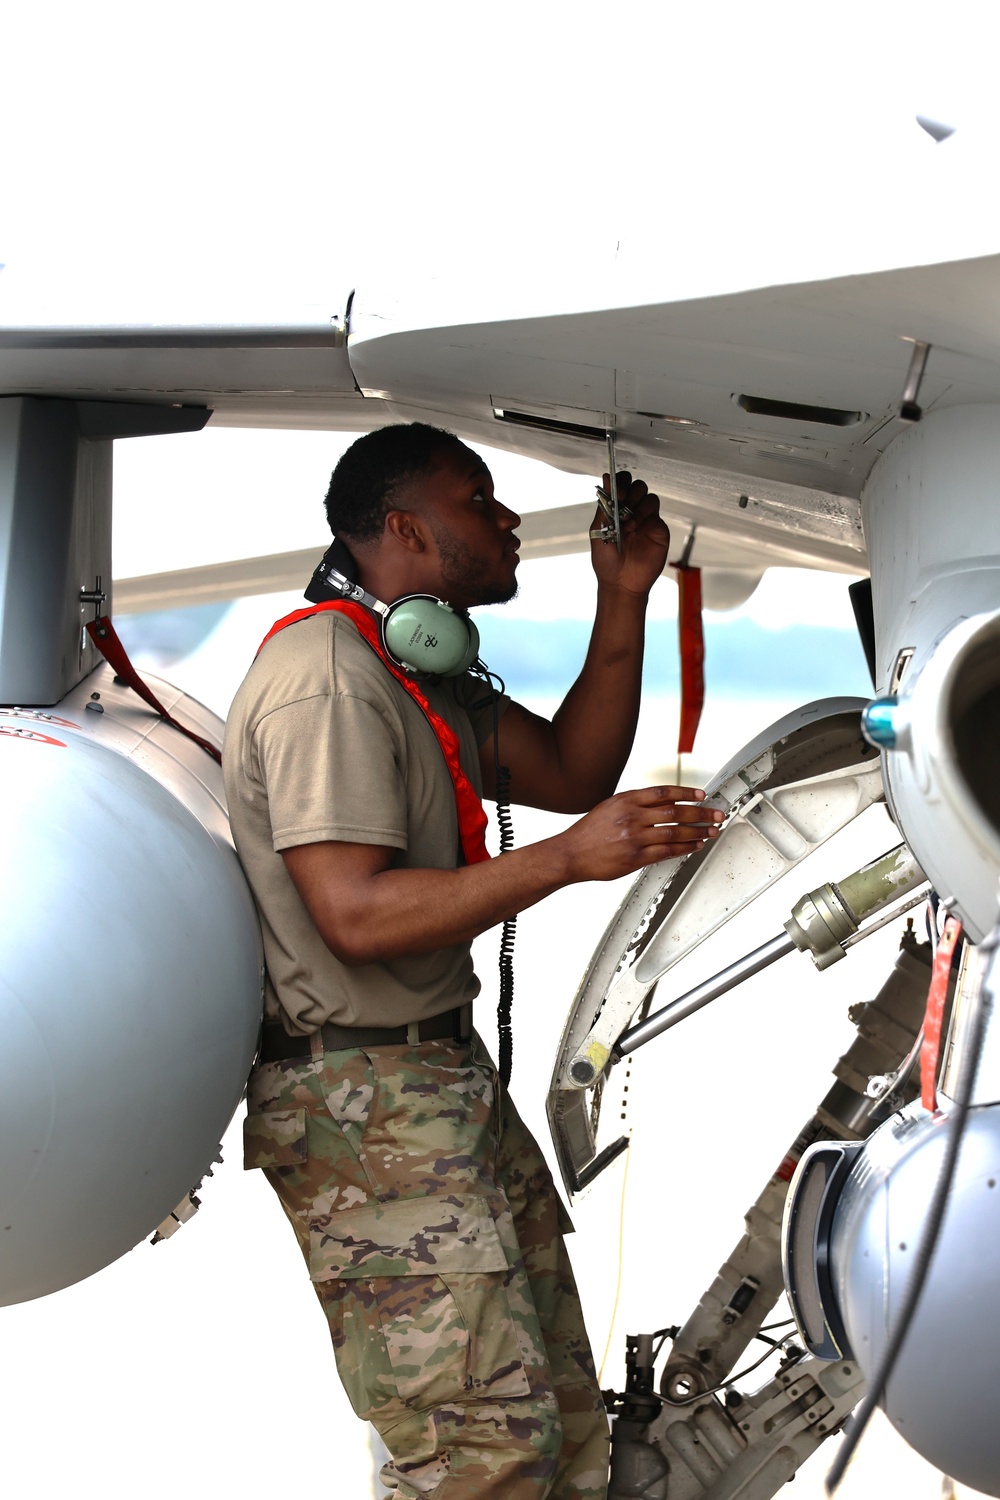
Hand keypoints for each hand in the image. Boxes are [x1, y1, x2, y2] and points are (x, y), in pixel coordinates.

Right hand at [558, 785, 723, 882]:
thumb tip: (662, 804)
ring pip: (675, 831)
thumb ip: (634, 804)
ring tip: (711, 831)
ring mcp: (634, 837)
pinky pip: (667, 851)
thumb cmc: (588, 832)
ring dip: (698, 831)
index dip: (687, 793)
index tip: (701, 795)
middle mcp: (632, 816)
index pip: (664, 792)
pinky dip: (685, 848)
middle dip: (700, 813)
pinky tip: (694, 846)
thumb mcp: (609, 807)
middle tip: (715, 814)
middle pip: (675, 812)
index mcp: (626, 800)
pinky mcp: (635, 857)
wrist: (570, 853)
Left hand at [590, 471, 669, 596]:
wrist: (621, 583)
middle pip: (637, 486)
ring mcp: (646, 519)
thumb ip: (604, 505)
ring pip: (649, 497)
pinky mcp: (658, 529)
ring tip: (627, 525)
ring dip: (637, 507)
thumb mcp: (599, 530)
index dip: (620, 482)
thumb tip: (606, 478)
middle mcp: (632, 510)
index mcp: (616, 508)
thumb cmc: (607, 560)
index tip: (616, 492)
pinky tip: (635, 530)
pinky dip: (644, 518)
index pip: (621, 483)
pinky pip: (655, 514)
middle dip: (630, 493)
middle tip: (622, 504)